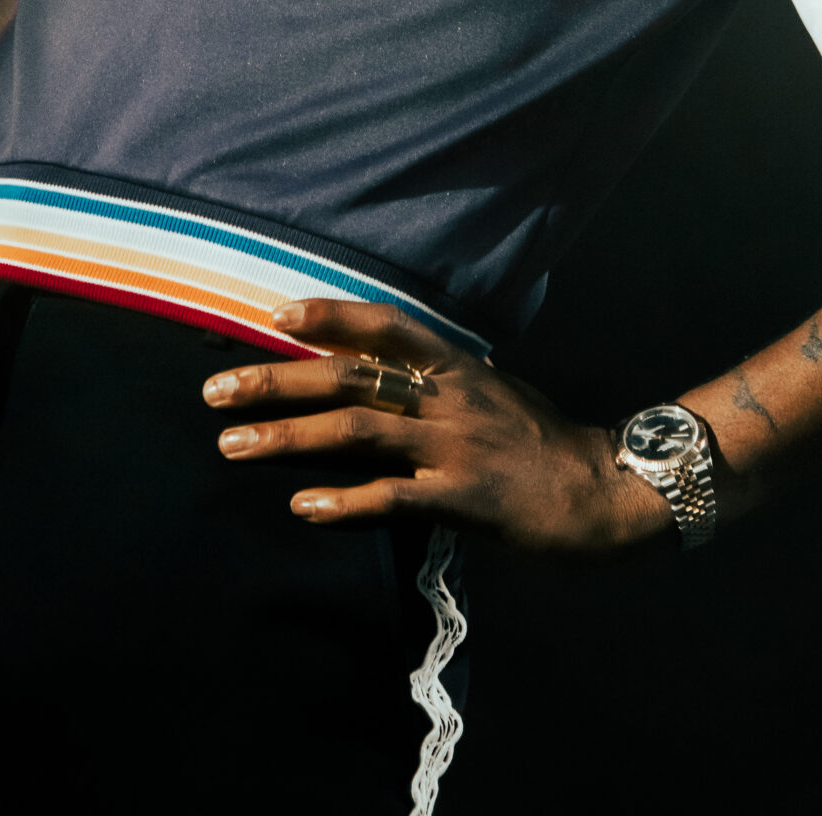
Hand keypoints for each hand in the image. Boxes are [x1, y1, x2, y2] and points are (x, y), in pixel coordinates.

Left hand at [201, 299, 675, 553]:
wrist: (606, 490)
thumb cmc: (545, 442)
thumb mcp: (495, 390)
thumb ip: (442, 379)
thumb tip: (389, 368)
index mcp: (456, 364)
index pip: (382, 324)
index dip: (327, 315)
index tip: (270, 314)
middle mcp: (449, 396)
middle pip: (349, 377)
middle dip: (276, 379)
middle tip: (214, 389)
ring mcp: (455, 445)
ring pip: (357, 433)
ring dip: (288, 437)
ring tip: (232, 446)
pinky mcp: (464, 497)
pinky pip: (394, 497)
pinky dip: (344, 503)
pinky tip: (302, 507)